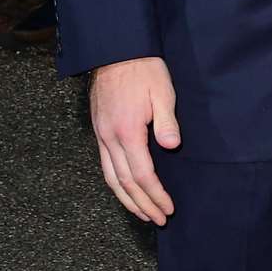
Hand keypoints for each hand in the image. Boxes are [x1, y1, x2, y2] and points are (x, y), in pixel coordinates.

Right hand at [89, 56, 180, 224]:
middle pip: (126, 183)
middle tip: (158, 219)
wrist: (117, 51)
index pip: (143, 174)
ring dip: (127, 199)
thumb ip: (166, 121)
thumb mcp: (162, 91)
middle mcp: (110, 139)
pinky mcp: (99, 131)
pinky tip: (125, 189)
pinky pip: (105, 166)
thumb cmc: (144, 70)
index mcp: (128, 132)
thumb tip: (172, 147)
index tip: (168, 208)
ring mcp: (102, 136)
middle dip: (143, 204)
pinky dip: (116, 184)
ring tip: (142, 213)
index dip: (156, 195)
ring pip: (111, 178)